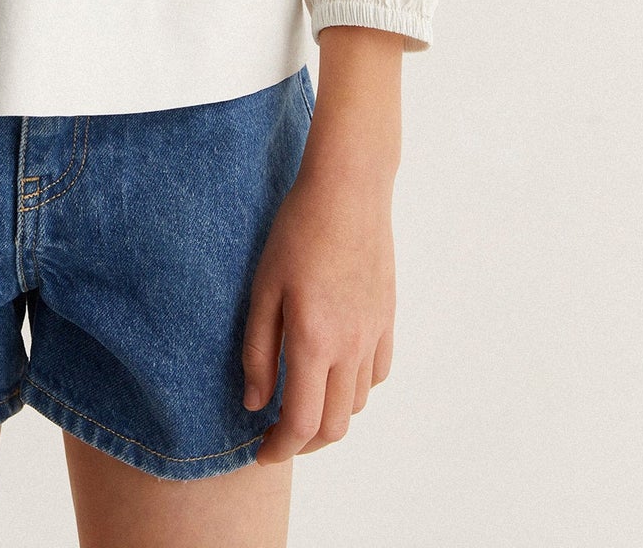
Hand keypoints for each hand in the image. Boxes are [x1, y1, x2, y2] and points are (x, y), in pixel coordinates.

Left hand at [242, 29, 401, 463]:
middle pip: (334, 425)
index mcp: (314, 342)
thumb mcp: (262, 288)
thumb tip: (254, 403)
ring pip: (357, 404)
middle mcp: (350, 347)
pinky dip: (355, 388)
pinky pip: (376, 374)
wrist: (348, 190)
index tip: (260, 452)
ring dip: (330, 415)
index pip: (300, 422)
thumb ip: (256, 351)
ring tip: (301, 401)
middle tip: (277, 435)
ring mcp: (374, 334)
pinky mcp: (387, 318)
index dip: (279, 448)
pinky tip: (334, 371)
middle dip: (305, 442)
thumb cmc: (296, 232)